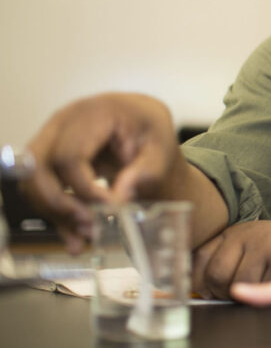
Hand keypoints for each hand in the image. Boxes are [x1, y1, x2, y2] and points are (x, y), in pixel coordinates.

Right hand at [23, 92, 186, 251]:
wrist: (143, 124)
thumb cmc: (151, 131)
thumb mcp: (161, 149)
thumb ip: (144, 172)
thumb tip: (119, 196)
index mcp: (94, 113)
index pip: (70, 155)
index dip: (85, 188)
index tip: (111, 207)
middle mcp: (64, 121)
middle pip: (38, 167)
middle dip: (58, 203)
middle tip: (88, 225)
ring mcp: (51, 136)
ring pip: (32, 180)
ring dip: (54, 213)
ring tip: (84, 235)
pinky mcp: (47, 154)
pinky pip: (38, 188)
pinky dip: (54, 213)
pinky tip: (75, 234)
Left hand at [193, 221, 270, 299]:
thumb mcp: (257, 246)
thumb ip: (229, 259)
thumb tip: (194, 288)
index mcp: (238, 231)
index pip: (198, 258)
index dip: (195, 280)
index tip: (201, 291)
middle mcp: (248, 234)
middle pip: (214, 276)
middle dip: (221, 294)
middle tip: (238, 295)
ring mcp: (265, 246)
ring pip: (236, 287)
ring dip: (245, 298)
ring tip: (263, 289)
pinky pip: (260, 291)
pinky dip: (265, 296)